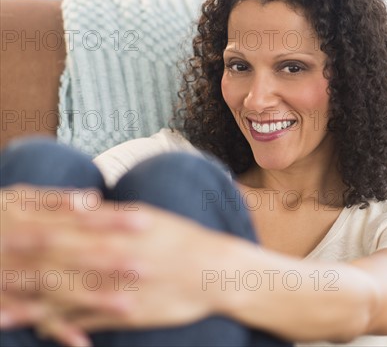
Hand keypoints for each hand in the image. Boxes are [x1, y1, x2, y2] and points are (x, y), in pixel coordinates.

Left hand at [1, 184, 226, 343]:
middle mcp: (110, 258)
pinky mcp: (124, 313)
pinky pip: (87, 321)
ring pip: (63, 297)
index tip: (3, 236)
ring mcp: (116, 287)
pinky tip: (40, 331)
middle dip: (18, 270)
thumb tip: (79, 206)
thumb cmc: (182, 238)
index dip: (30, 234)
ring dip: (27, 306)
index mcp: (115, 230)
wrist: (214, 270)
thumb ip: (110, 215)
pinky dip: (61, 328)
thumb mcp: (148, 216)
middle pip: (54, 265)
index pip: (62, 230)